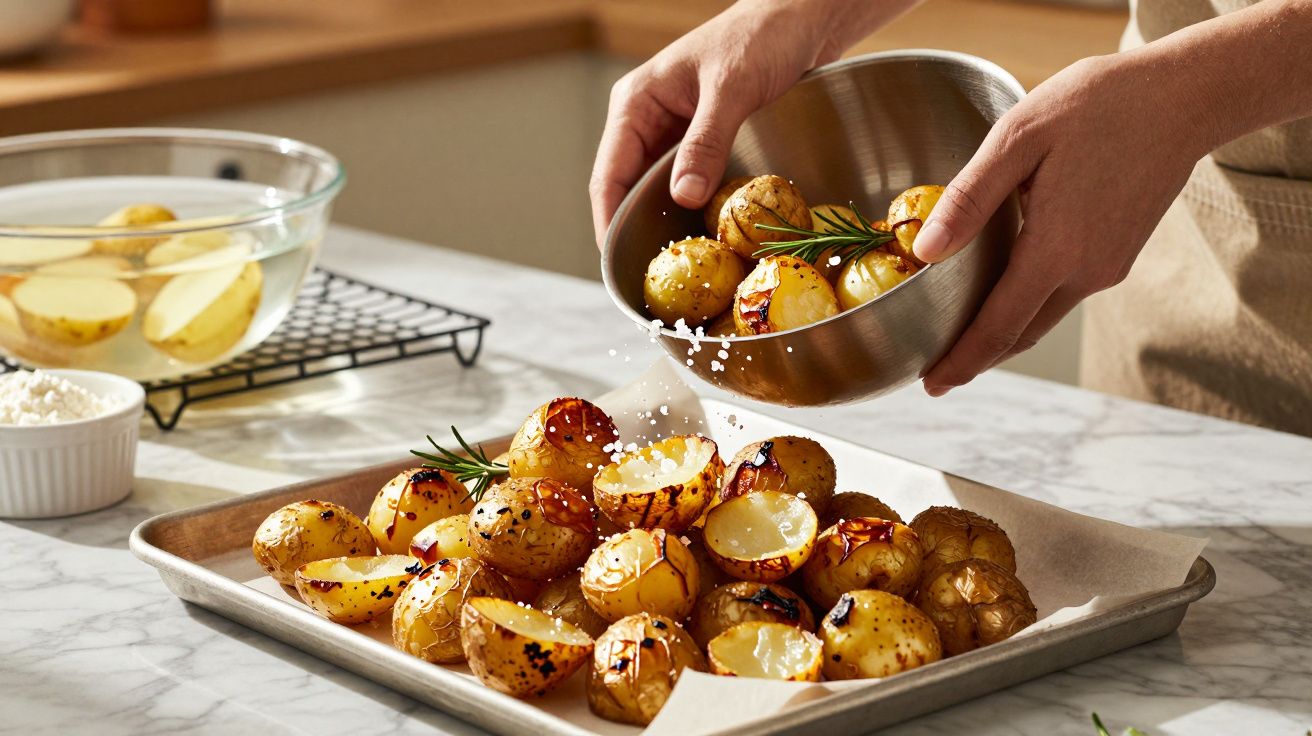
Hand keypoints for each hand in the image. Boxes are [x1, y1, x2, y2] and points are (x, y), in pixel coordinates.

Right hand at [588, 0, 900, 246]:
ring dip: (669, 223)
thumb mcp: (732, 88)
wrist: (802, 19)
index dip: (608, 221)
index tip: (617, 260)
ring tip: (679, 265)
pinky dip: (696, 211)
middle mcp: (648, 122)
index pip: (608, 175)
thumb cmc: (763, 37)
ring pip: (660, 191)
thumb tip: (683, 196)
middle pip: (628, 190)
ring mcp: (675, 135)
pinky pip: (691, 185)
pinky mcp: (704, 144)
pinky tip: (709, 237)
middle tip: (653, 276)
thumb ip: (706, 141)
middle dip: (638, 230)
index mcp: (636, 103)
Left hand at [912, 52, 1211, 396]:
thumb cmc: (1100, 106)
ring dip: (1002, 334)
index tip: (929, 385)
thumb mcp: (1019, 138)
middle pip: (1021, 334)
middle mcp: (1087, 271)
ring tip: (961, 340)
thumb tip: (926, 251)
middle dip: (976, 357)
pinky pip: (1063, 294)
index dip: (961, 361)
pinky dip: (1028, 307)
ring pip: (1044, 316)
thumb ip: (970, 199)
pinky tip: (1003, 295)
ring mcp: (1108, 266)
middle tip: (934, 374)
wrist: (1183, 97)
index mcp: (1057, 249)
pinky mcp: (1119, 255)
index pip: (999, 326)